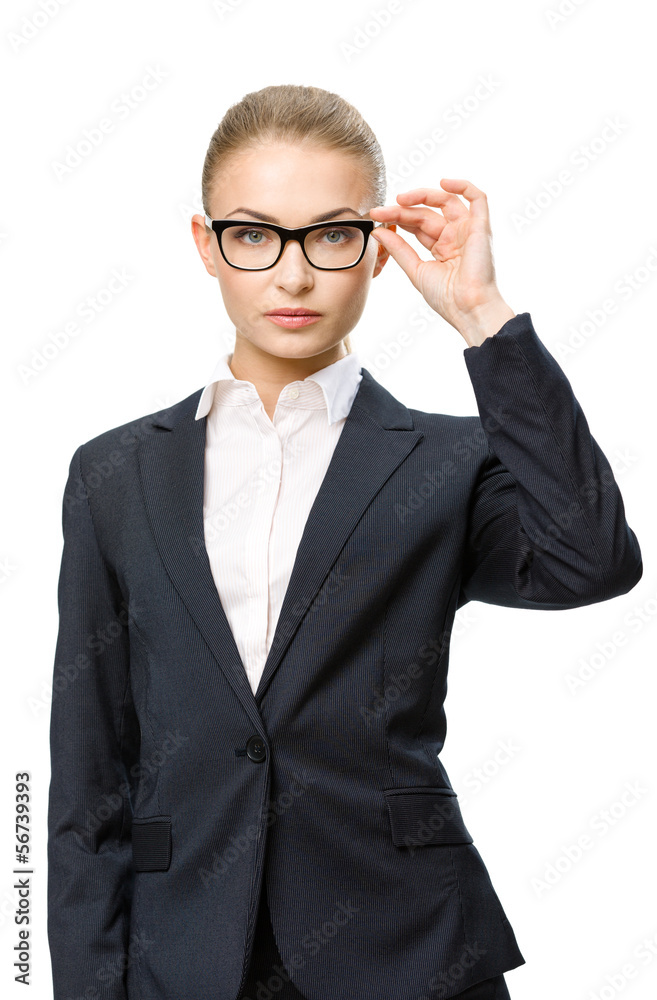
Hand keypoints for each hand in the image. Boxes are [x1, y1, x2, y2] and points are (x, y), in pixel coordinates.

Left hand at [369, 179, 514, 345]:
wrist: (468, 308)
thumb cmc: (446, 298)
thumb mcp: (416, 270)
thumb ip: (399, 249)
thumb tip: (378, 231)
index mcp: (442, 248)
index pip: (417, 225)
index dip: (397, 218)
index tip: (376, 217)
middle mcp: (455, 236)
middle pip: (427, 213)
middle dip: (402, 210)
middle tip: (381, 211)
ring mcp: (468, 230)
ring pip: (446, 201)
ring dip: (423, 196)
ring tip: (401, 199)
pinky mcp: (481, 227)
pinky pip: (478, 198)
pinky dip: (463, 186)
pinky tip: (443, 182)